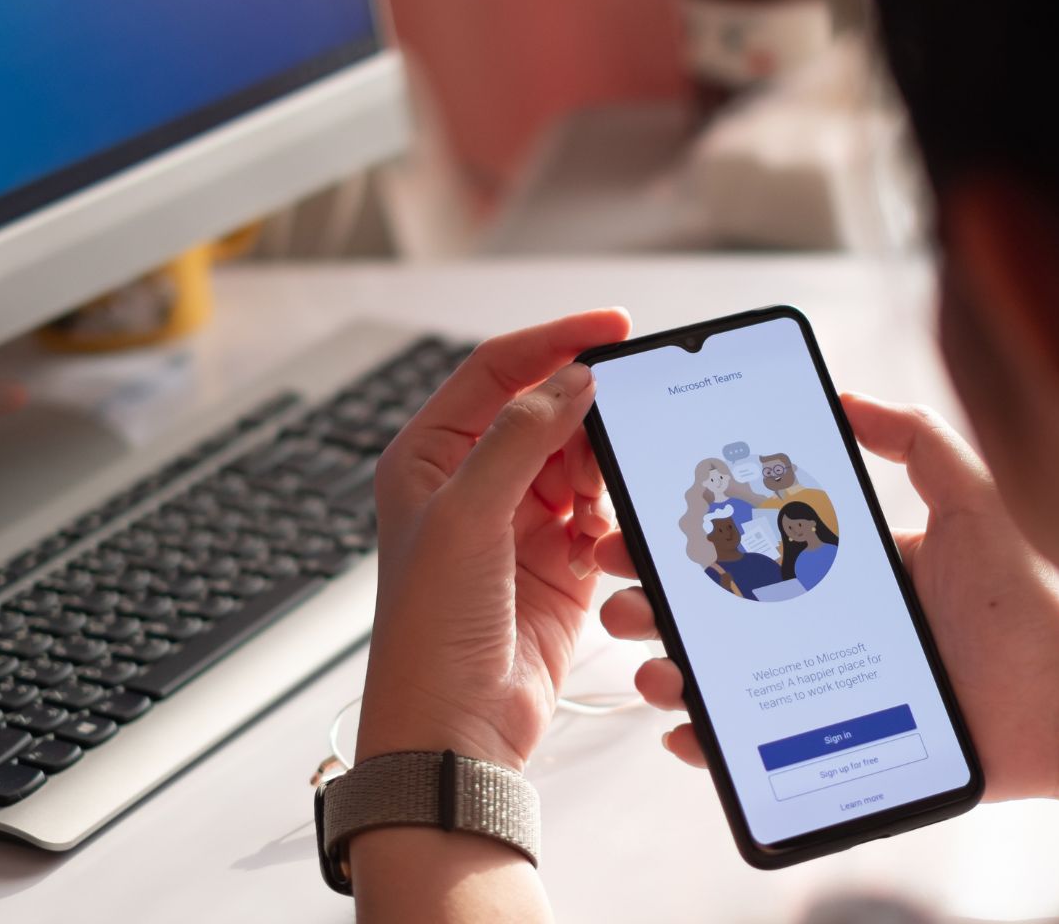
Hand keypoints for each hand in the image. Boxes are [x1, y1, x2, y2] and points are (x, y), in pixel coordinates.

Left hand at [358, 309, 629, 772]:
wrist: (454, 731)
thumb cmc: (430, 631)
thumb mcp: (466, 517)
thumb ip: (521, 439)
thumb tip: (572, 380)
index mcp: (429, 455)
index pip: (497, 371)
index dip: (554, 342)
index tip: (613, 326)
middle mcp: (472, 483)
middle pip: (547, 414)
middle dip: (588, 418)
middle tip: (629, 418)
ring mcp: (518, 523)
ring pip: (581, 464)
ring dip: (600, 475)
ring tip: (602, 503)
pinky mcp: (560, 564)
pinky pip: (599, 517)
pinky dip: (608, 524)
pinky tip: (596, 548)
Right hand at [597, 394, 1058, 826]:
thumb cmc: (1021, 600)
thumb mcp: (965, 499)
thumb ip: (913, 438)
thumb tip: (843, 392)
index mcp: (837, 570)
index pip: (741, 548)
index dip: (683, 539)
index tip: (636, 524)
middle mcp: (816, 628)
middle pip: (714, 613)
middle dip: (654, 604)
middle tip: (620, 599)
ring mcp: (814, 688)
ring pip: (720, 680)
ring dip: (669, 672)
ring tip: (649, 666)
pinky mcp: (824, 749)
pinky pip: (749, 750)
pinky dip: (705, 744)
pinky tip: (682, 730)